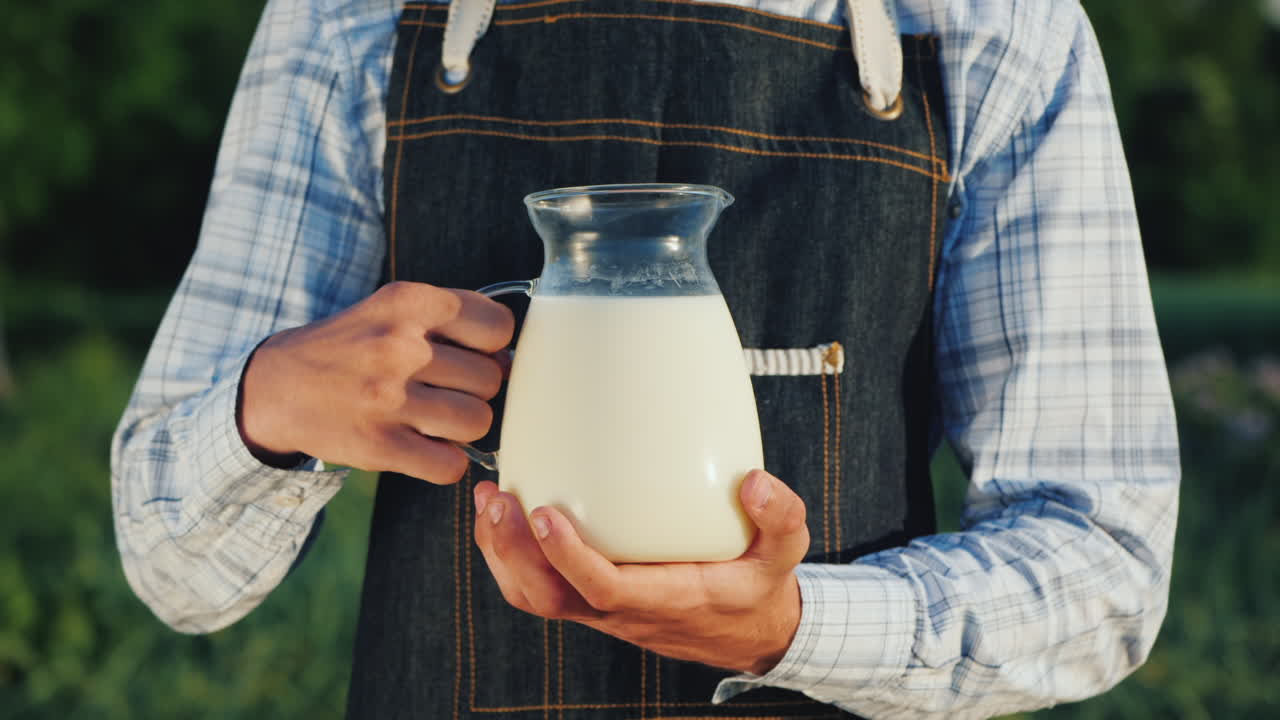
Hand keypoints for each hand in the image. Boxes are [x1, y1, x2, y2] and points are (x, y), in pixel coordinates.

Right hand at [238, 281, 513, 482]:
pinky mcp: (379, 445)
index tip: (471, 353)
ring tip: (437, 418)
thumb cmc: (351, 347)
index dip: (493, 345)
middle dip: (476, 388)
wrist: (277, 387)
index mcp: (409, 303)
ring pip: (478, 422)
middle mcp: (400, 347)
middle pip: (491, 379)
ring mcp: (389, 398)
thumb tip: (510, 360)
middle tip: (446, 389)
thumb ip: (451, 323)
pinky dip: (445, 462)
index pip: (497, 326)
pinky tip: (425, 446)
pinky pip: (450, 465)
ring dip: (463, 425)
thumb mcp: (392, 309)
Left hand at [473, 470, 808, 674]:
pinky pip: (538, 586)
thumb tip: (752, 481)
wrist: (749, 632)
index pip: (604, 588)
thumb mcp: (788, 552)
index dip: (567, 557)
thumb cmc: (761, 585)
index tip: (544, 513)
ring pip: (533, 597)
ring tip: (488, 499)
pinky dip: (511, 553)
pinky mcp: (591, 597)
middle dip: (511, 553)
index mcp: (667, 600)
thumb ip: (780, 516)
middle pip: (548, 598)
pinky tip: (506, 510)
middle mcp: (624, 611)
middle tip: (497, 499)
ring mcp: (602, 608)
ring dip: (500, 553)